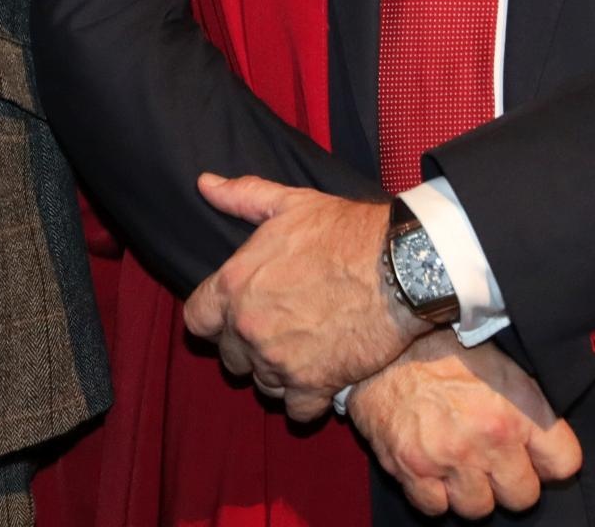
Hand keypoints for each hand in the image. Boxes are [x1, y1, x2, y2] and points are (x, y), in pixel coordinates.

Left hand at [179, 176, 418, 403]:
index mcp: (234, 286)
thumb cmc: (343, 232)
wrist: (398, 267)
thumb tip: (204, 184)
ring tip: (300, 353)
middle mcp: (249, 328)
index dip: (212, 319)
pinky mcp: (315, 385)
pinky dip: (305, 400)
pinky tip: (320, 379)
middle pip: (229, 357)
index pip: (196, 320)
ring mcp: (280, 361)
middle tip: (276, 332)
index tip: (230, 316)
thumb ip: (241, 196)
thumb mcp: (288, 204)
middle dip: (247, 347)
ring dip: (276, 373)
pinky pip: (296, 411)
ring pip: (262, 385)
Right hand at [346, 332, 583, 516]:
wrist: (381, 344)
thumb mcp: (500, 362)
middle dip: (509, 482)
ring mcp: (449, 456)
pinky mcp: (412, 468)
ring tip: (459, 463)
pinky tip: (432, 467)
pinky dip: (433, 494)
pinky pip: (436, 508)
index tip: (536, 456)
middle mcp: (488, 436)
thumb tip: (551, 435)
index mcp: (518, 407)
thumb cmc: (442, 350)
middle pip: (523, 497)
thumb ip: (530, 403)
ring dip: (470, 491)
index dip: (549, 462)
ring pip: (479, 509)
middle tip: (492, 460)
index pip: (565, 463)